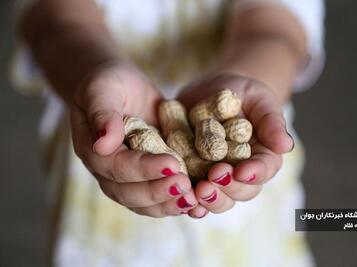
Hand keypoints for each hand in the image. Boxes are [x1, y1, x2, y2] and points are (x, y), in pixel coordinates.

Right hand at [70, 63, 197, 216]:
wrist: (123, 88)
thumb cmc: (110, 84)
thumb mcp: (102, 89)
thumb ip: (102, 114)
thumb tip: (103, 143)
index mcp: (93, 150)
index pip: (116, 167)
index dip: (143, 169)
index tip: (172, 164)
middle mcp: (108, 171)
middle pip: (128, 192)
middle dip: (158, 191)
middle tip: (185, 186)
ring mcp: (128, 177)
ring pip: (143, 202)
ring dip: (167, 203)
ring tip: (193, 200)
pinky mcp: (147, 177)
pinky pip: (157, 197)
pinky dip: (175, 202)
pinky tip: (196, 202)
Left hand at [177, 73, 293, 217]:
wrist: (211, 92)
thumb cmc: (242, 94)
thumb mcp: (259, 99)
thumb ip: (271, 121)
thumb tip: (286, 145)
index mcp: (262, 156)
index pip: (263, 169)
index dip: (254, 173)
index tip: (242, 171)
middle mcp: (241, 172)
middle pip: (241, 191)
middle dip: (228, 188)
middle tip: (214, 178)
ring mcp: (217, 177)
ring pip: (219, 199)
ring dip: (210, 199)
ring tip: (198, 190)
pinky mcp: (194, 175)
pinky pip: (194, 195)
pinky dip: (190, 202)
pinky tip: (183, 201)